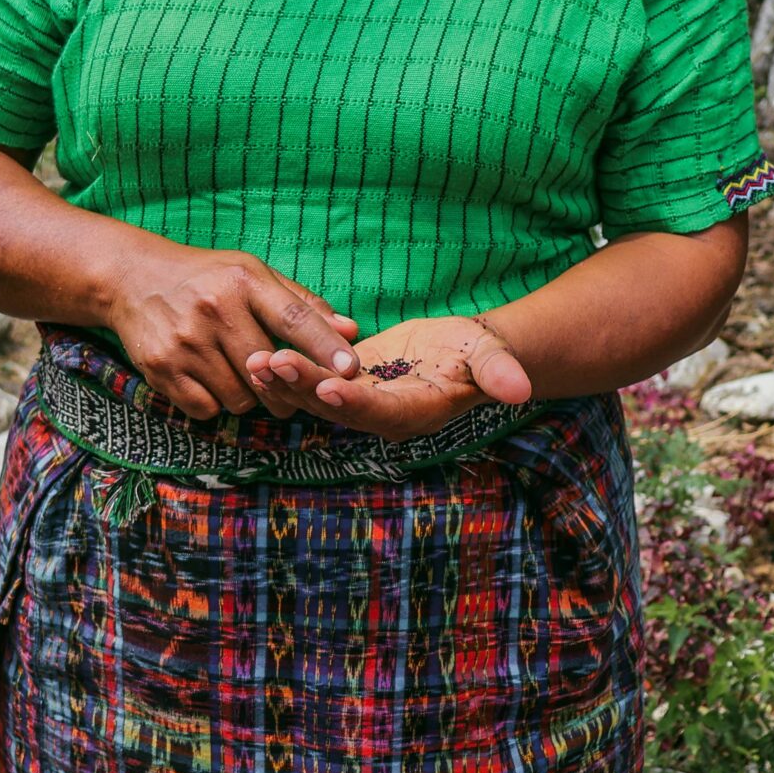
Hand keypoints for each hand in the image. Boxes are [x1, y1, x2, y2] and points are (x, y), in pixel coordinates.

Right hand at [95, 244, 358, 420]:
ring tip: (236, 372)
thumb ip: (303, 304)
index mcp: (244, 281)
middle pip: (271, 371)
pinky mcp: (162, 367)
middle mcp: (215, 308)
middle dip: (287, 388)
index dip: (325, 346)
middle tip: (285, 387)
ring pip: (241, 398)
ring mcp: (186, 340)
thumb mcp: (253, 275)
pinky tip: (207, 378)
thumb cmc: (207, 277)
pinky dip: (214, 402)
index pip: (295, 318)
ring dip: (247, 396)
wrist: (132, 278)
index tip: (351, 370)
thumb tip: (351, 331)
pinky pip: (208, 409)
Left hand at [243, 312, 532, 442]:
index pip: (380, 413)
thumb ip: (501, 373)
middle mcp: (381, 417)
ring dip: (284, 382)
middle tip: (271, 363)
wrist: (462, 355)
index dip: (354, 403)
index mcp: (415, 413)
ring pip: (314, 400)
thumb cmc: (479, 355)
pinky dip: (285, 373)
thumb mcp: (492, 358)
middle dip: (302, 387)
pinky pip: (309, 384)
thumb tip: (520, 390)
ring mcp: (360, 404)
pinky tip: (256, 356)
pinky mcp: (345, 386)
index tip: (328, 387)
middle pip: (336, 408)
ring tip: (253, 359)